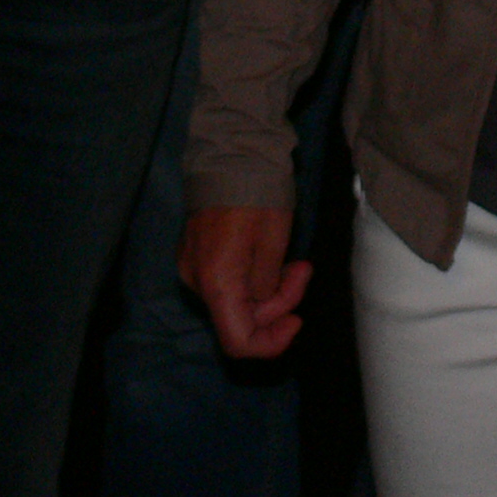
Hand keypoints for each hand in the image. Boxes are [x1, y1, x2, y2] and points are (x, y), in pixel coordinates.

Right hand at [184, 204, 310, 358]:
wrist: (232, 152)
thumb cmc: (258, 195)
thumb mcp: (274, 243)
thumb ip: (267, 287)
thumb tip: (262, 305)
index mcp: (217, 283)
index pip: (239, 342)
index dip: (271, 343)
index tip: (298, 320)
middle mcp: (197, 281)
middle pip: (241, 319)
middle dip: (280, 302)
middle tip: (304, 269)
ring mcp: (193, 267)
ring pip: (236, 300)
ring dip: (269, 288)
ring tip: (296, 261)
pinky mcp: (197, 254)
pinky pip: (227, 281)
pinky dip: (252, 277)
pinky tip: (272, 256)